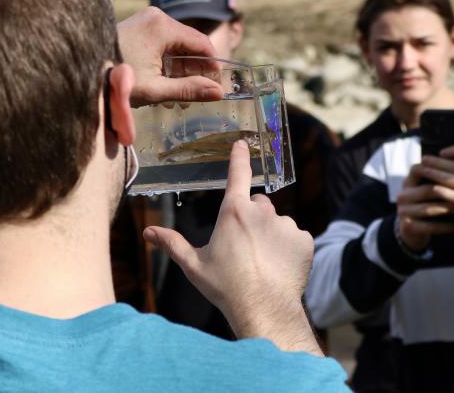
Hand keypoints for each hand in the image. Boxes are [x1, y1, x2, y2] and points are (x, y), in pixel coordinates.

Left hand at [117, 7, 223, 106]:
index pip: (202, 43)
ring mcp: (145, 21)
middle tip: (196, 96)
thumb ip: (189, 90)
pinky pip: (161, 44)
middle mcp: (155, 17)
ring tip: (176, 98)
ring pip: (175, 46)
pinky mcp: (136, 27)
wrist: (81, 73)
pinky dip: (166, 64)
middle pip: (188, 44)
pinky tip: (164, 86)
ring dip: (180, 70)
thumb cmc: (116, 80)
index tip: (217, 85)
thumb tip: (218, 93)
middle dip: (194, 71)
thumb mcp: (156, 90)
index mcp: (162, 26)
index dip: (212, 65)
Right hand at [143, 140, 320, 353]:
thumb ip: (172, 244)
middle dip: (251, 218)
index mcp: (233, 211)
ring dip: (270, 235)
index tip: (242, 144)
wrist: (264, 309)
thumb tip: (148, 232)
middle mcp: (262, 211)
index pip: (237, 174)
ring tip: (262, 262)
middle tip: (244, 246)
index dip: (239, 157)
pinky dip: (289, 249)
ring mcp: (286, 224)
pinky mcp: (304, 240)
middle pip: (257, 205)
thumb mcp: (194, 265)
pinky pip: (295, 238)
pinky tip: (279, 267)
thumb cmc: (225, 287)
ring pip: (277, 223)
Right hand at [396, 161, 453, 251]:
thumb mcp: (427, 188)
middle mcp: (402, 195)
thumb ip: (438, 176)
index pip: (419, 169)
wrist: (413, 230)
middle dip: (449, 192)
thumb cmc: (427, 204)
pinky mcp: (408, 227)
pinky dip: (447, 226)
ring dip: (449, 209)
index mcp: (408, 183)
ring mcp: (403, 212)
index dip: (439, 169)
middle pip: (428, 190)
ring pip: (429, 209)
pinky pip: (430, 226)